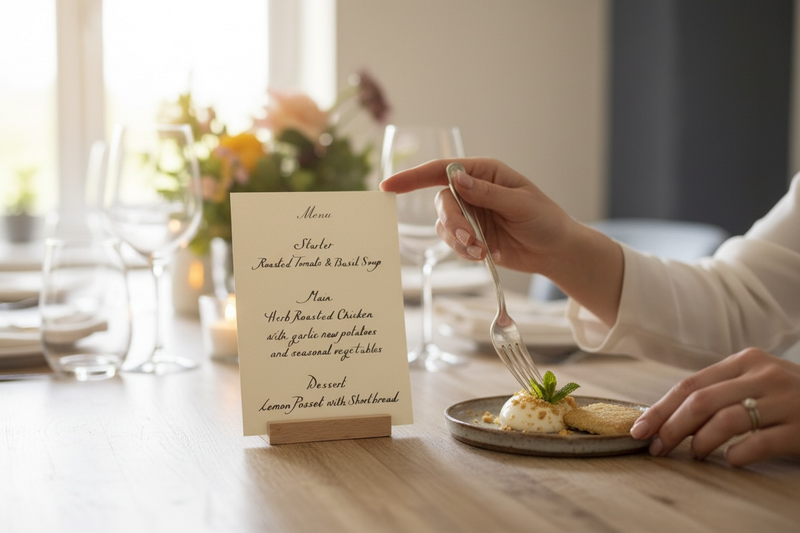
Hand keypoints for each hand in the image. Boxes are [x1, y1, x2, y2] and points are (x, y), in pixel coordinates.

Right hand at [380, 157, 623, 324]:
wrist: (555, 250)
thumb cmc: (544, 219)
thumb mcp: (519, 203)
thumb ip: (486, 193)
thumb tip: (456, 179)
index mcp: (484, 173)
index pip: (441, 170)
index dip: (412, 177)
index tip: (389, 186)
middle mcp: (472, 191)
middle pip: (442, 202)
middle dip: (453, 222)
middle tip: (470, 239)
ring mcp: (469, 214)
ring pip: (444, 225)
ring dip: (459, 241)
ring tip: (483, 251)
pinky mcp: (470, 236)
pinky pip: (452, 243)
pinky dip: (464, 251)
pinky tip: (485, 255)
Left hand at [630, 348, 799, 465]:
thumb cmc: (791, 397)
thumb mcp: (757, 381)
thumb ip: (721, 390)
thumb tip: (668, 416)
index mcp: (746, 361)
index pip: (691, 384)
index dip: (660, 408)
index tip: (639, 429)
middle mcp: (763, 375)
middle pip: (701, 401)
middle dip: (671, 427)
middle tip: (656, 448)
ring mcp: (785, 401)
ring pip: (725, 420)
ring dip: (699, 442)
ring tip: (692, 454)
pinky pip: (759, 442)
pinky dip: (736, 454)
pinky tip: (729, 461)